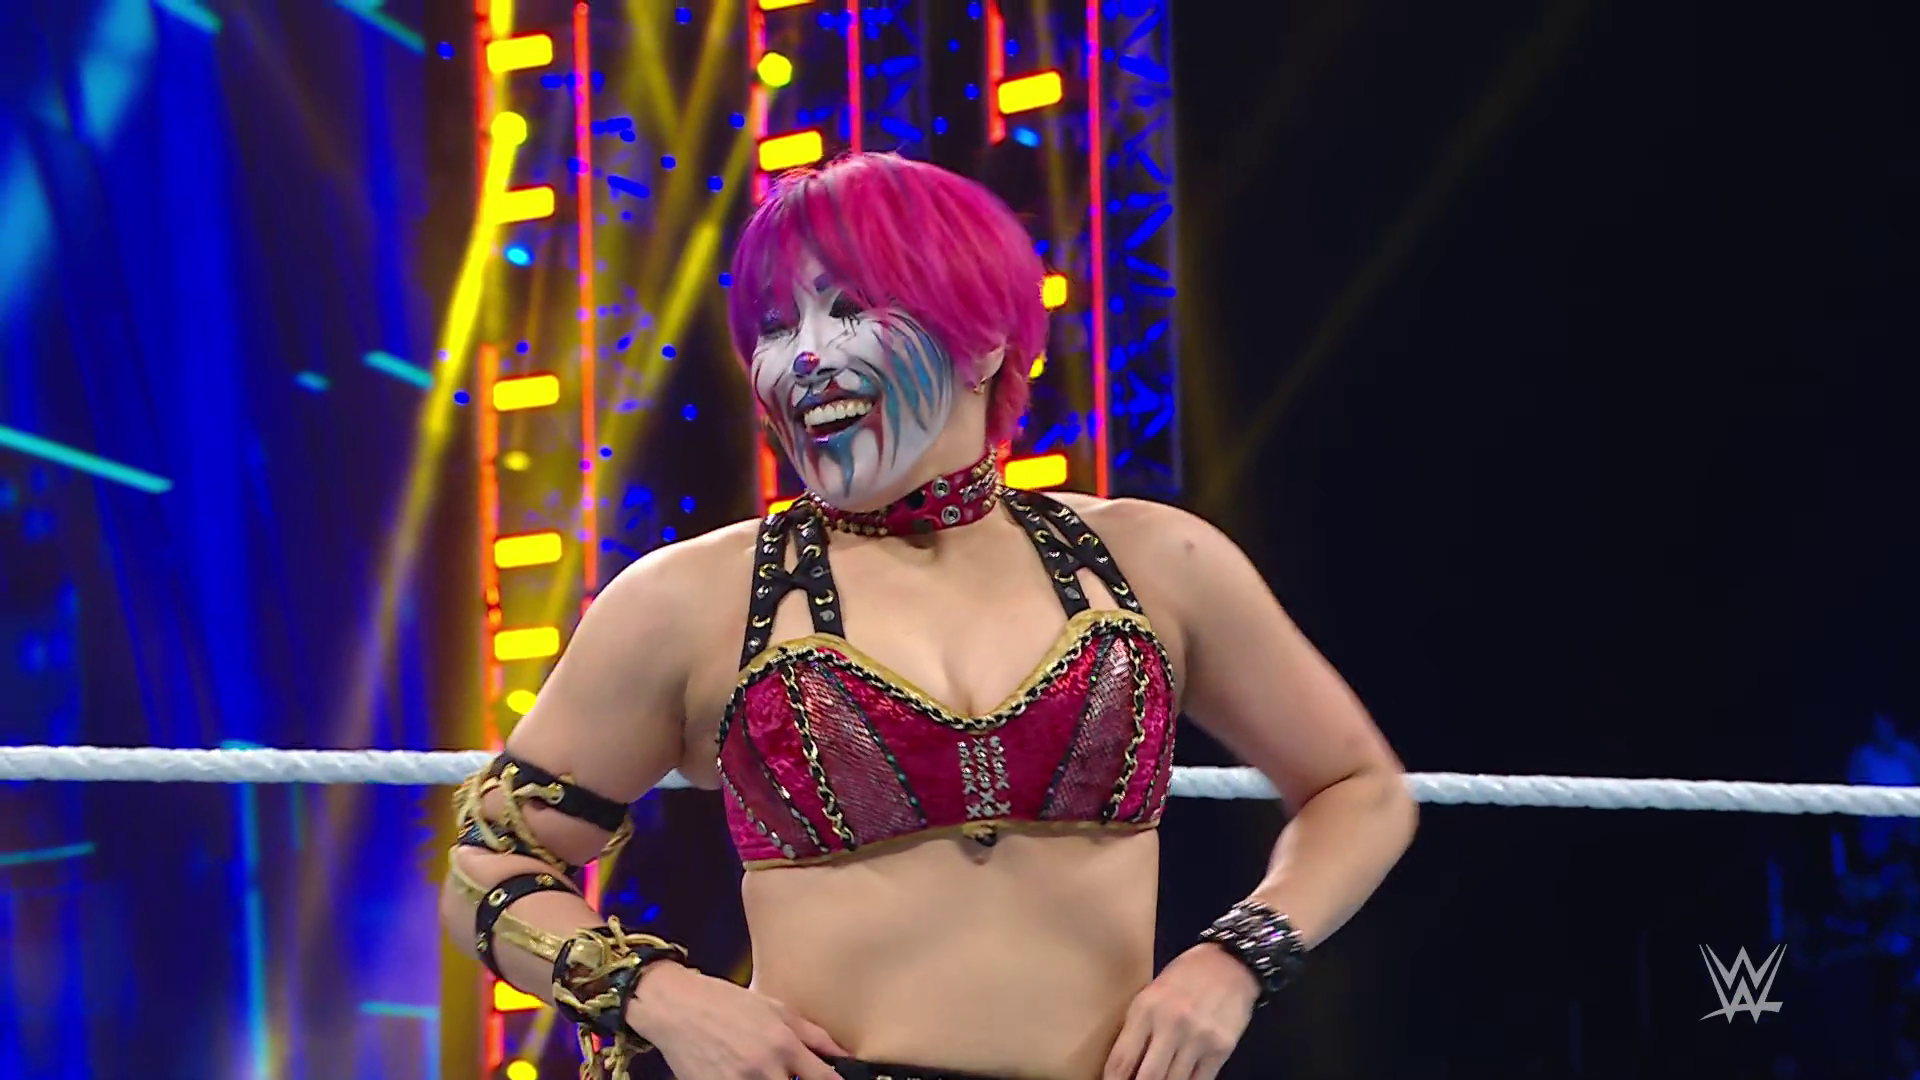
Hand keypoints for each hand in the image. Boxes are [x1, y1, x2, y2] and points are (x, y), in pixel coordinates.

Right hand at [628, 964, 849, 1079]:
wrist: (676, 1007)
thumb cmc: (726, 1003)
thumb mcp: (777, 1009)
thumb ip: (813, 1035)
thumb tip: (844, 1055)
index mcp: (782, 1044)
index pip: (824, 1079)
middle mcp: (762, 1068)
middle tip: (793, 1073)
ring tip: (768, 1072)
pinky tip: (747, 1075)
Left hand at [1103, 944, 1258, 1079]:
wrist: (1229, 963)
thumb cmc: (1184, 977)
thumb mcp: (1150, 995)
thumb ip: (1137, 1029)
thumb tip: (1125, 1067)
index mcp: (1146, 1008)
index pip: (1121, 1060)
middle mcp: (1171, 1024)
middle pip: (1147, 1078)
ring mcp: (1198, 1038)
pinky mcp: (1221, 1048)